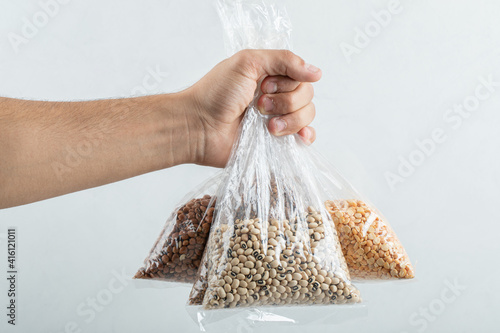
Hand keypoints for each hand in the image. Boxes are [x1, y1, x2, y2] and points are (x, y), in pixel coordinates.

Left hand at [184, 49, 321, 166]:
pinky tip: (297, 136)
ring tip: (266, 125)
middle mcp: (276, 96)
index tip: (263, 86)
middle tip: (259, 105)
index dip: (287, 82)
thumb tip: (316, 72)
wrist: (199, 127)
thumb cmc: (216, 94)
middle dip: (285, 101)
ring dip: (289, 120)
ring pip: (307, 116)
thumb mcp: (248, 62)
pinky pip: (304, 137)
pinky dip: (304, 136)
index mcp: (270, 75)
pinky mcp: (275, 141)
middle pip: (306, 95)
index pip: (300, 75)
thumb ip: (284, 60)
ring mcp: (277, 119)